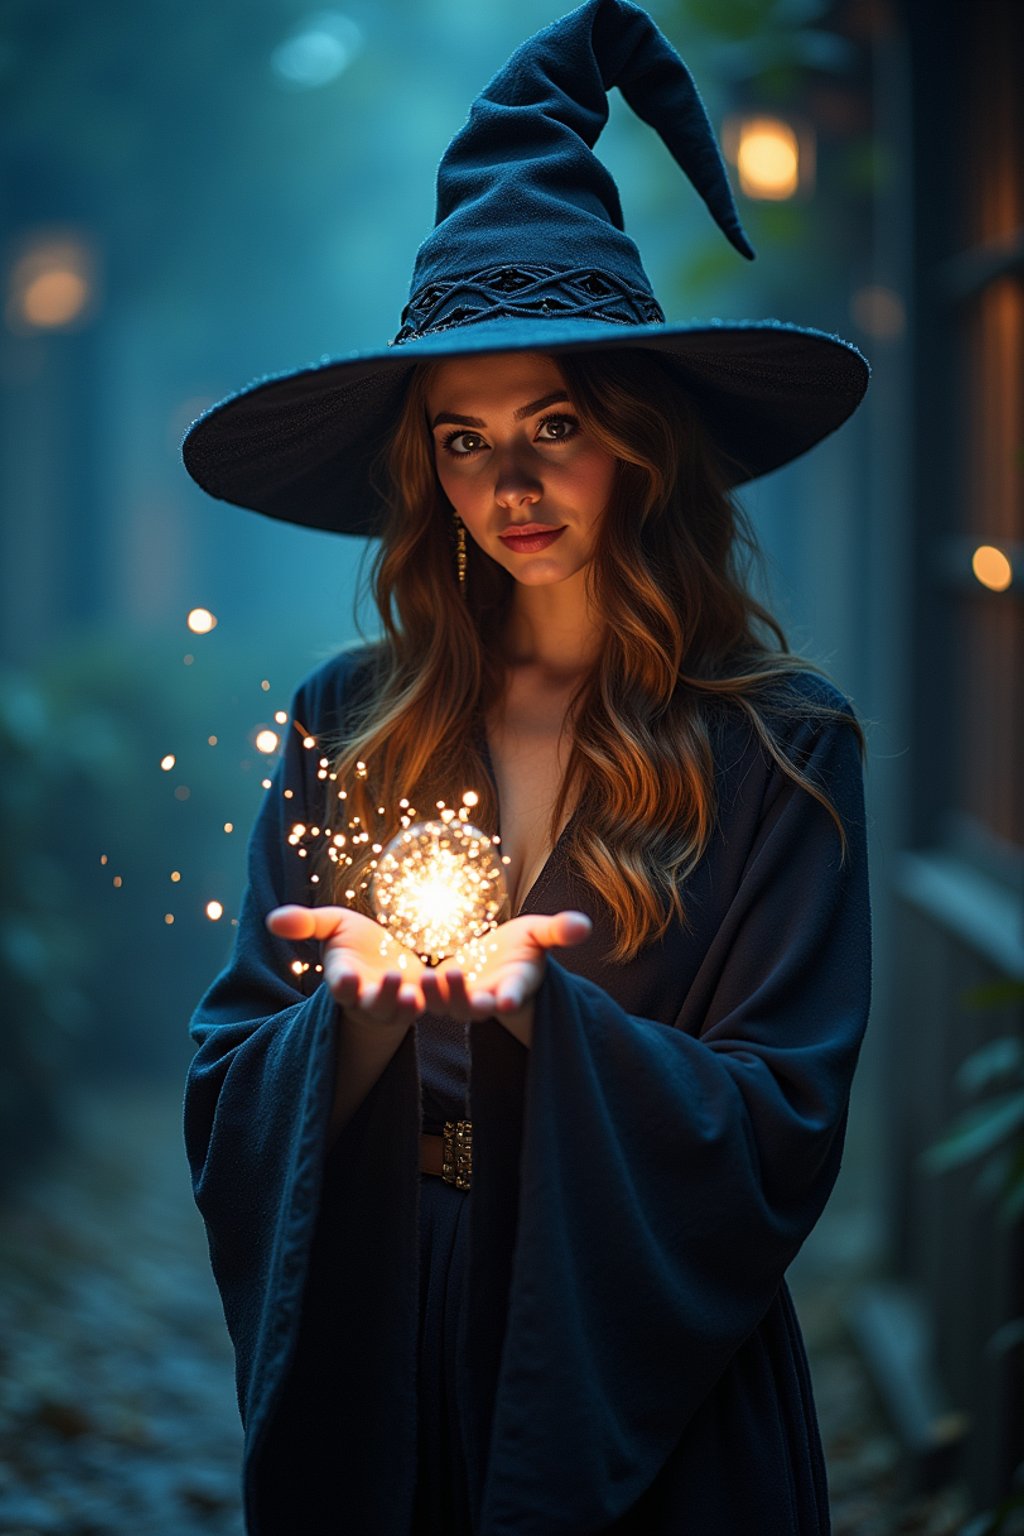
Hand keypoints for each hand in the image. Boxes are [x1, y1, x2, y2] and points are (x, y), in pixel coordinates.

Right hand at [266, 905, 427, 1029]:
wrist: (387, 959)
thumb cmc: (355, 943)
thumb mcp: (334, 926)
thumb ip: (306, 924)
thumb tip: (271, 919)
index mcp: (346, 979)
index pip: (341, 987)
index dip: (343, 985)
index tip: (345, 979)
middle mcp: (370, 998)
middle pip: (375, 1005)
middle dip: (383, 996)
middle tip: (393, 979)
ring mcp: (398, 1003)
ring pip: (402, 1011)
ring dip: (409, 1004)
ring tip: (417, 993)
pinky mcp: (425, 1000)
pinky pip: (434, 1006)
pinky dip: (442, 998)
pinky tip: (451, 981)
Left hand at [419, 909, 591, 1021]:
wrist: (499, 960)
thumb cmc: (524, 947)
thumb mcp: (540, 935)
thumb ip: (559, 932)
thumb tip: (585, 924)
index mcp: (514, 987)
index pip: (514, 997)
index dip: (511, 999)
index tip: (507, 1000)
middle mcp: (487, 1000)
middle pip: (474, 1007)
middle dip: (464, 997)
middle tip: (452, 975)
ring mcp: (461, 1001)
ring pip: (446, 1006)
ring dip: (435, 995)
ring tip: (426, 974)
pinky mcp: (438, 994)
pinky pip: (423, 997)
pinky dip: (413, 991)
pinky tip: (399, 975)